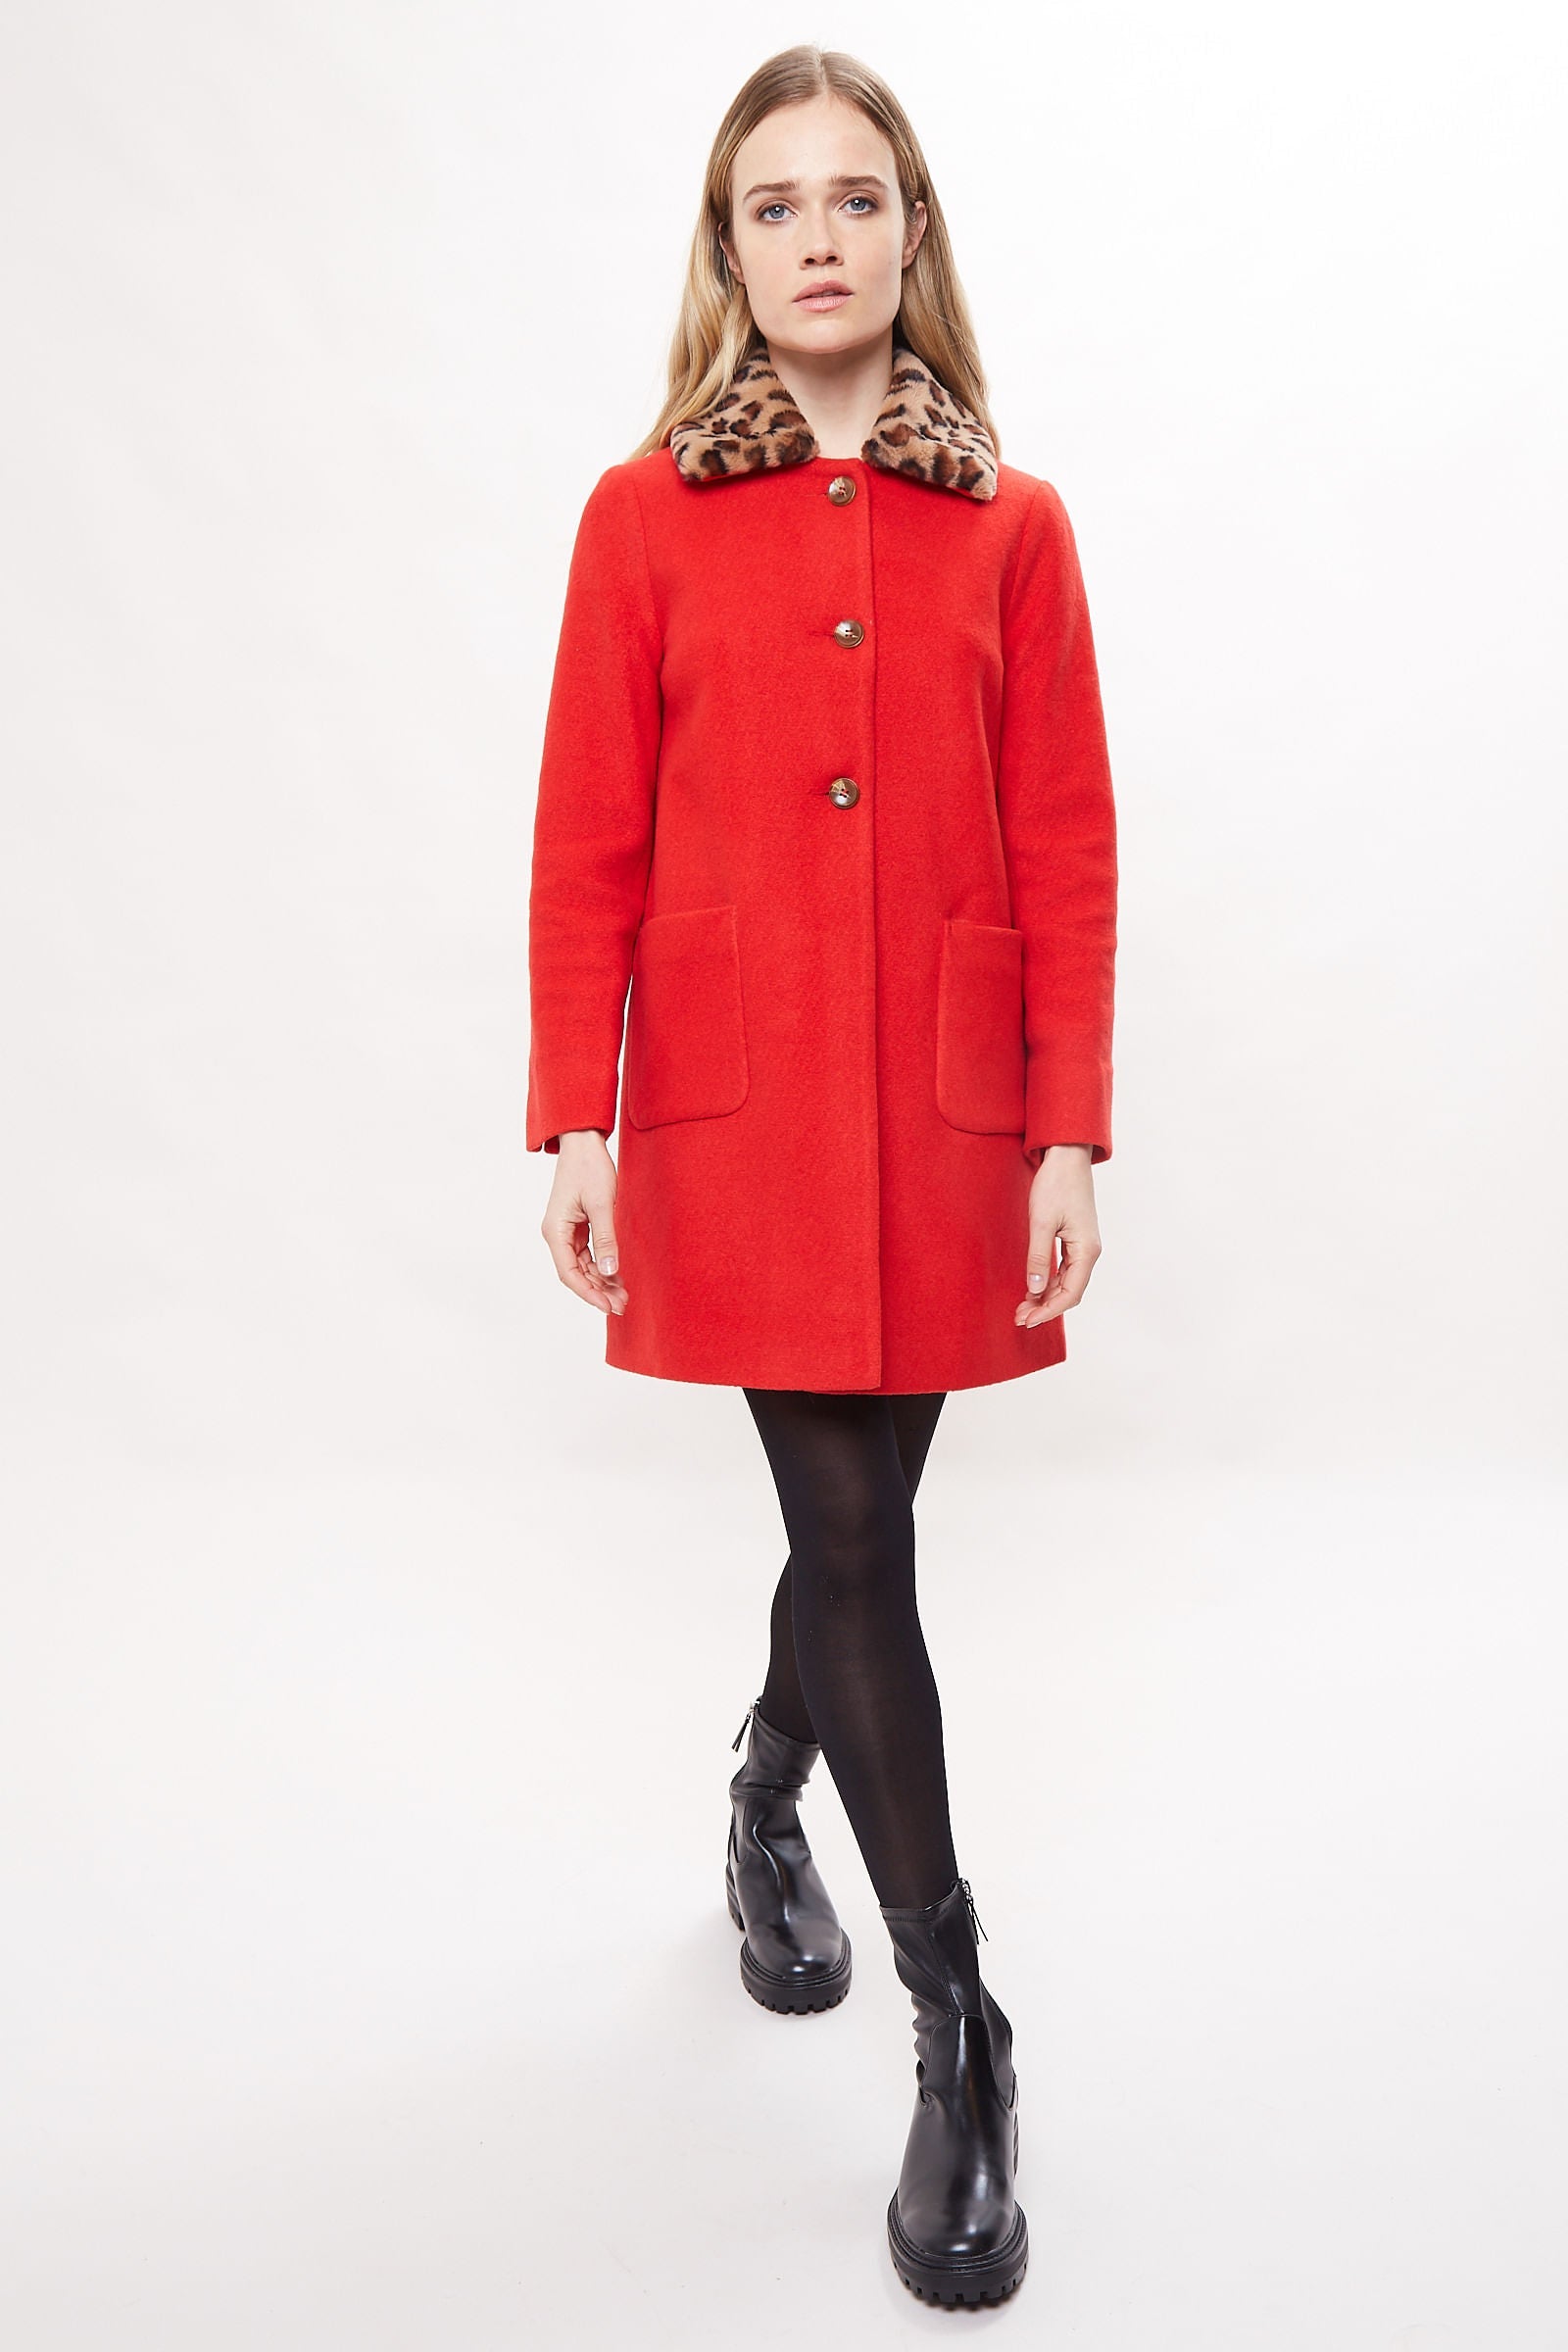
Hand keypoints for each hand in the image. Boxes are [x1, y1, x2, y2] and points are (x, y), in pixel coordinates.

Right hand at [540, 1130, 627, 1315]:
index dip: (588, 1293)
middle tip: (622, 1306)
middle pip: (576, 1273)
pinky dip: (602, 1266)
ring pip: (583, 1266)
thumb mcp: (601, 1204)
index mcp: (555, 1231)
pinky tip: (617, 1276)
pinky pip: (588, 1254)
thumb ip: (607, 1239)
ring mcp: (567, 1231)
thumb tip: (611, 1272)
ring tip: (623, 1296)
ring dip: (601, 1281)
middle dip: (598, 1291)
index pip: (569, 1273)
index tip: (607, 1307)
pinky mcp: (577, 1226)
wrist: (584, 1142)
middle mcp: (557, 1234)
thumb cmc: (589, 1167)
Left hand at [1017, 1144, 1101, 1326]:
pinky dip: (1048, 1281)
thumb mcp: (1041, 1222)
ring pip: (1066, 1282)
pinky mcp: (1075, 1239)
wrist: (1066, 1156)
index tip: (1027, 1320)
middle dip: (1045, 1307)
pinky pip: (1063, 1269)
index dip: (1048, 1311)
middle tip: (1019, 1317)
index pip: (1070, 1294)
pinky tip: (1032, 1287)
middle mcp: (1089, 1251)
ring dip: (1045, 1296)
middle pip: (1069, 1292)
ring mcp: (1083, 1246)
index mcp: (1086, 1250)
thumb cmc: (1056, 1185)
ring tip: (1022, 1306)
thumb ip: (1037, 1257)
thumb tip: (1034, 1289)